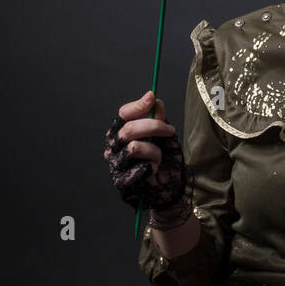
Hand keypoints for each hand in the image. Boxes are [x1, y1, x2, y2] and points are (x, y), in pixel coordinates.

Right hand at [103, 90, 187, 212]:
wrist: (169, 188)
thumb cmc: (165, 160)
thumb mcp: (165, 136)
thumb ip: (159, 120)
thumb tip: (156, 102)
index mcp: (121, 132)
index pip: (123, 115)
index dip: (137, 106)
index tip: (151, 97)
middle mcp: (114, 146)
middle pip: (128, 129)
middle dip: (153, 126)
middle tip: (170, 130)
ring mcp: (115, 164)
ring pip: (135, 148)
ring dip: (154, 151)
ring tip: (159, 157)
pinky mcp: (121, 180)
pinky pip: (139, 167)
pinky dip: (152, 167)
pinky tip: (153, 171)